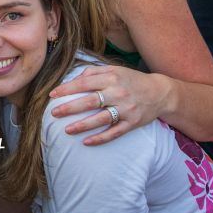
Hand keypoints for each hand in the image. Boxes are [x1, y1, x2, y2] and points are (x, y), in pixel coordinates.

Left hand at [49, 64, 170, 144]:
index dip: (67, 89)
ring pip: (101, 119)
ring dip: (82, 125)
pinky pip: (114, 132)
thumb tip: (75, 78)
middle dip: (70, 108)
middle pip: (90, 101)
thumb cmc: (132, 80)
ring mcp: (126, 109)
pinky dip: (100, 138)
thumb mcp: (115, 70)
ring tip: (67, 130)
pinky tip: (86, 142)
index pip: (85, 83)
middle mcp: (118, 93)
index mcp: (111, 78)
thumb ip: (94, 72)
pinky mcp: (132, 123)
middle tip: (54, 113)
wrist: (160, 93)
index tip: (53, 94)